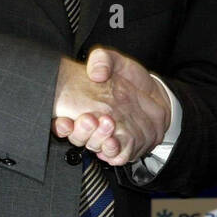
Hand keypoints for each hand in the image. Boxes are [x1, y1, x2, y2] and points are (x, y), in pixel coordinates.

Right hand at [52, 47, 170, 165]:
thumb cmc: (131, 78)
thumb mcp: (115, 61)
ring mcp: (108, 137)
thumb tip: (96, 73)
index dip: (61, 125)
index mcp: (83, 106)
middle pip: (79, 138)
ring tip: (107, 125)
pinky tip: (115, 140)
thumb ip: (102, 60)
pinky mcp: (124, 147)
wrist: (155, 92)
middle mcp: (93, 126)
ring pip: (96, 148)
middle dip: (82, 132)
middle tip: (89, 119)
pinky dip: (115, 151)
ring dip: (99, 140)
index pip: (63, 123)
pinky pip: (116, 156)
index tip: (64, 121)